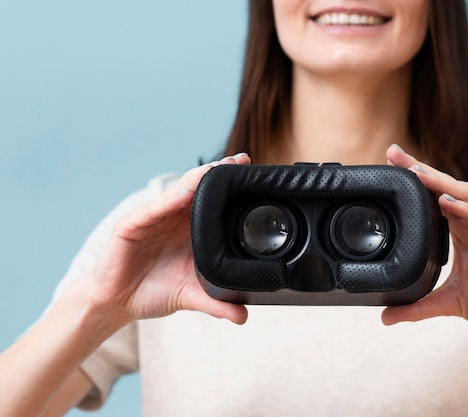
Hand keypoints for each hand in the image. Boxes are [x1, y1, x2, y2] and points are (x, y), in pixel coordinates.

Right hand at [87, 153, 250, 324]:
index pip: (212, 201)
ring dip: (197, 180)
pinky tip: (183, 195)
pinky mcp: (131, 227)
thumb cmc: (152, 292)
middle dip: (218, 173)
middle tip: (241, 159)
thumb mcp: (191, 297)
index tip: (251, 171)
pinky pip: (151, 211)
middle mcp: (173, 218)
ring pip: (176, 193)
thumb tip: (244, 318)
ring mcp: (152, 220)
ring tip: (217, 168)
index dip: (229, 187)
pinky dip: (166, 202)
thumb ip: (217, 304)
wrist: (116, 304)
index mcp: (189, 230)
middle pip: (198, 189)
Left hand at [383, 145, 467, 339]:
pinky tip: (448, 202)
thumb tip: (384, 319)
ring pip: (467, 196)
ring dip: (441, 183)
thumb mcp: (448, 303)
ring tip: (416, 173)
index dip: (414, 182)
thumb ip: (417, 308)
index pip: (434, 198)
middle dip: (421, 170)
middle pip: (446, 188)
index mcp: (461, 231)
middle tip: (395, 154)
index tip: (389, 166)